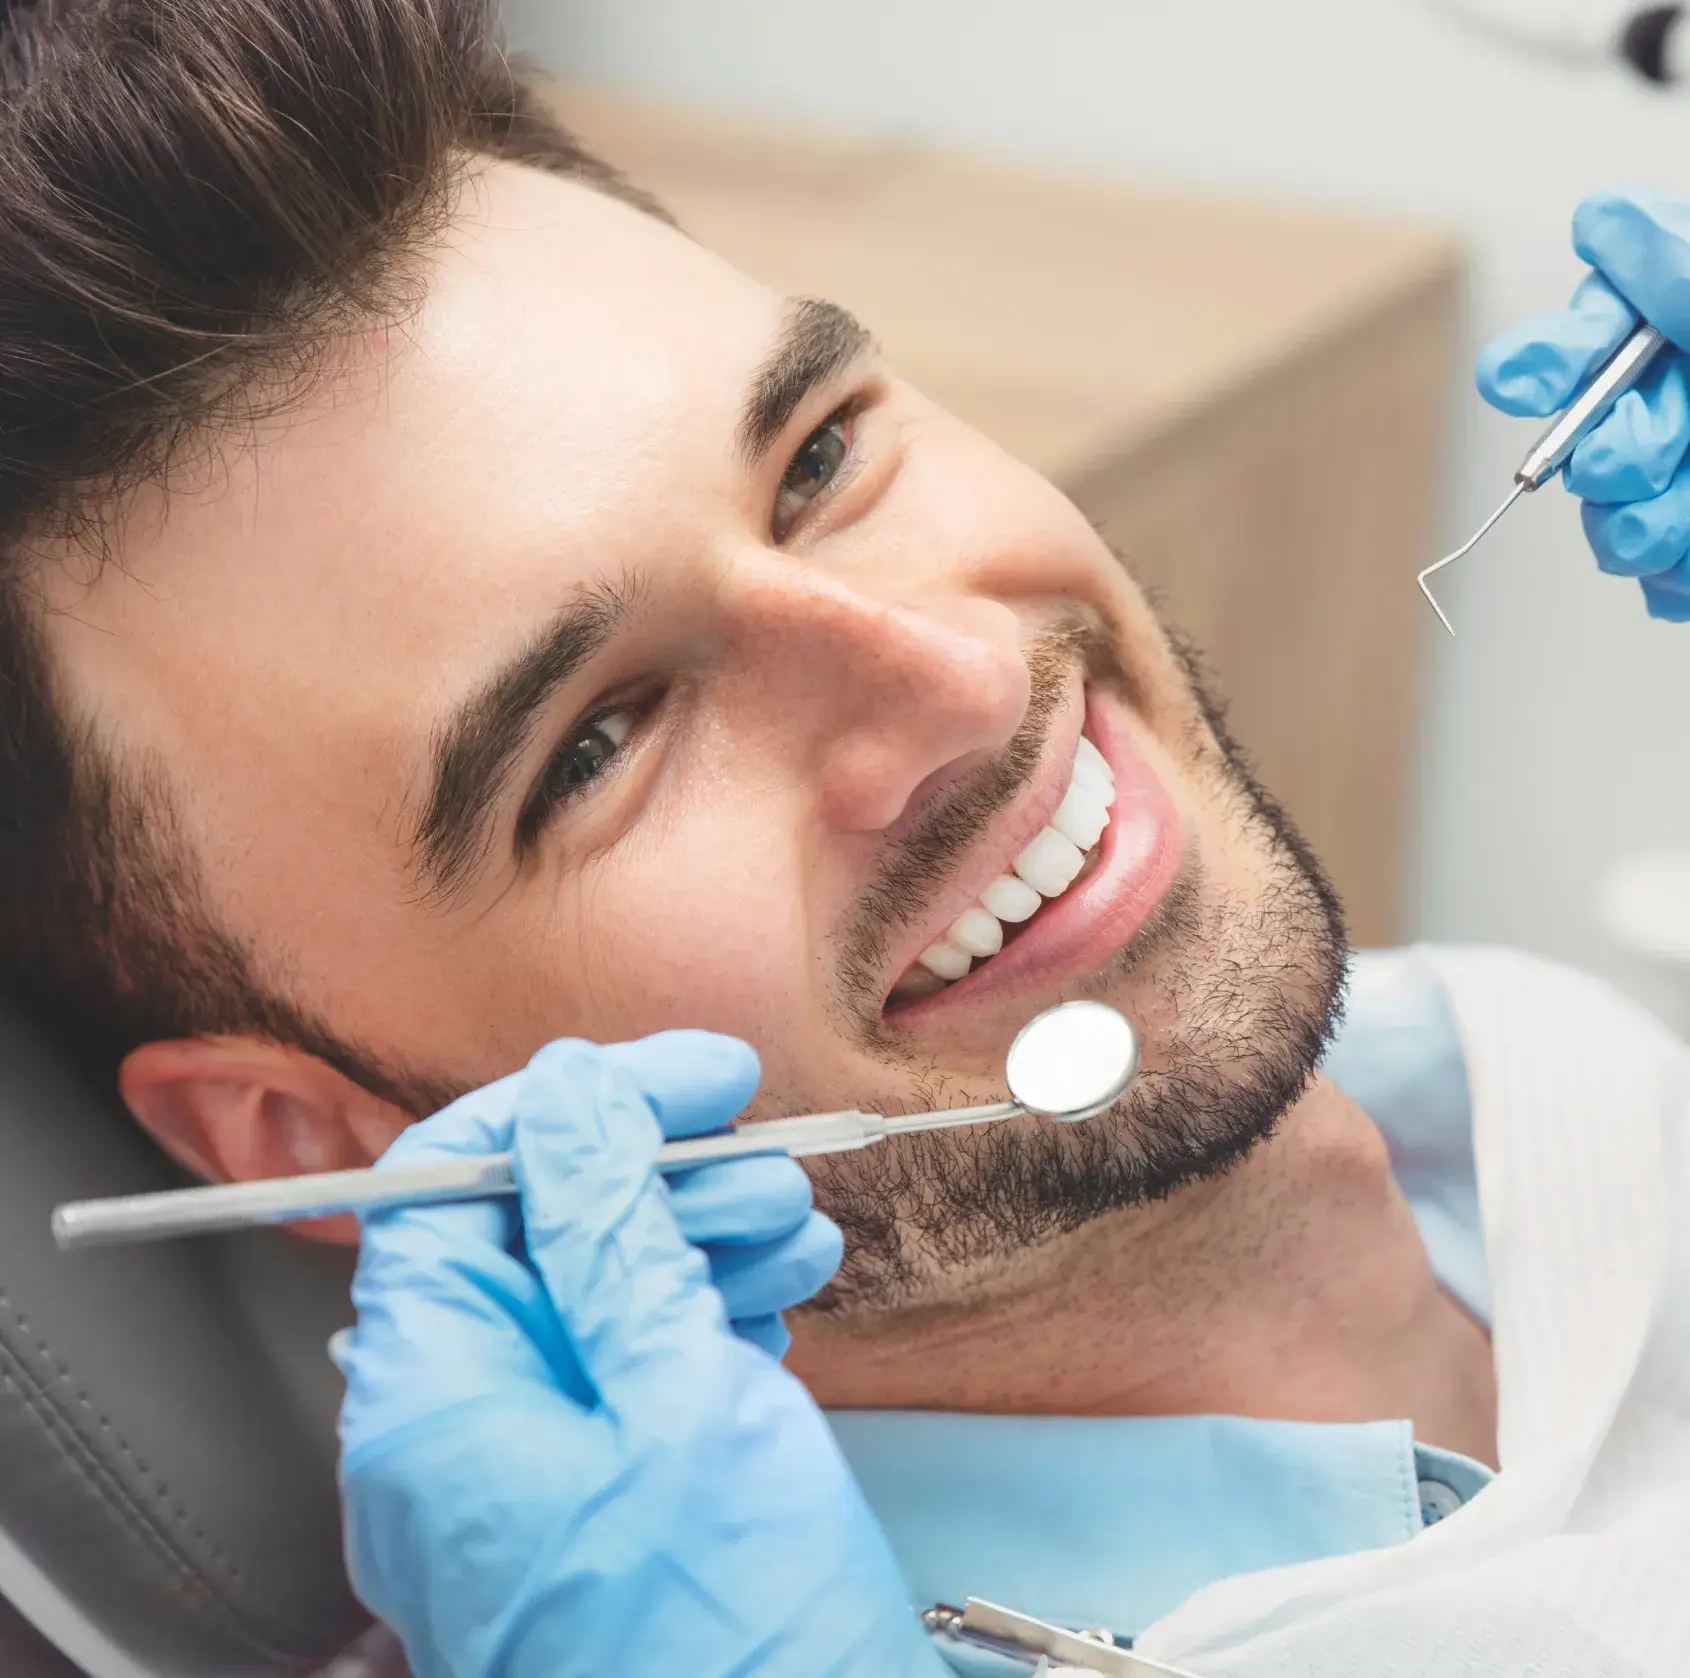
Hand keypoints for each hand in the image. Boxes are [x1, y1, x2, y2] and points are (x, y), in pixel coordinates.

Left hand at [334, 1031, 947, 1677]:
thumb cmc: (727, 1645)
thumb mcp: (678, 1394)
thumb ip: (608, 1231)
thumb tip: (568, 1099)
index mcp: (437, 1406)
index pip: (448, 1189)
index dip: (565, 1107)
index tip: (677, 1076)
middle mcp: (468, 1436)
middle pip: (534, 1235)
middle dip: (654, 1174)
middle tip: (758, 1148)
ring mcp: (540, 1471)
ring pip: (600, 1293)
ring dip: (698, 1235)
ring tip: (792, 1222)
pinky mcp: (607, 1495)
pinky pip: (637, 1363)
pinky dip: (709, 1310)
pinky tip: (778, 1294)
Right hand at [1476, 185, 1689, 619]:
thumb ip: (1674, 269)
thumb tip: (1605, 218)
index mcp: (1678, 338)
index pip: (1578, 349)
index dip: (1542, 366)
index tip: (1523, 384)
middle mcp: (1672, 412)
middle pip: (1586, 449)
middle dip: (1615, 458)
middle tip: (1659, 450)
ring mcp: (1680, 490)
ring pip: (1616, 529)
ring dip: (1646, 529)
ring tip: (1688, 523)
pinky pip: (1657, 584)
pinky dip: (1675, 578)